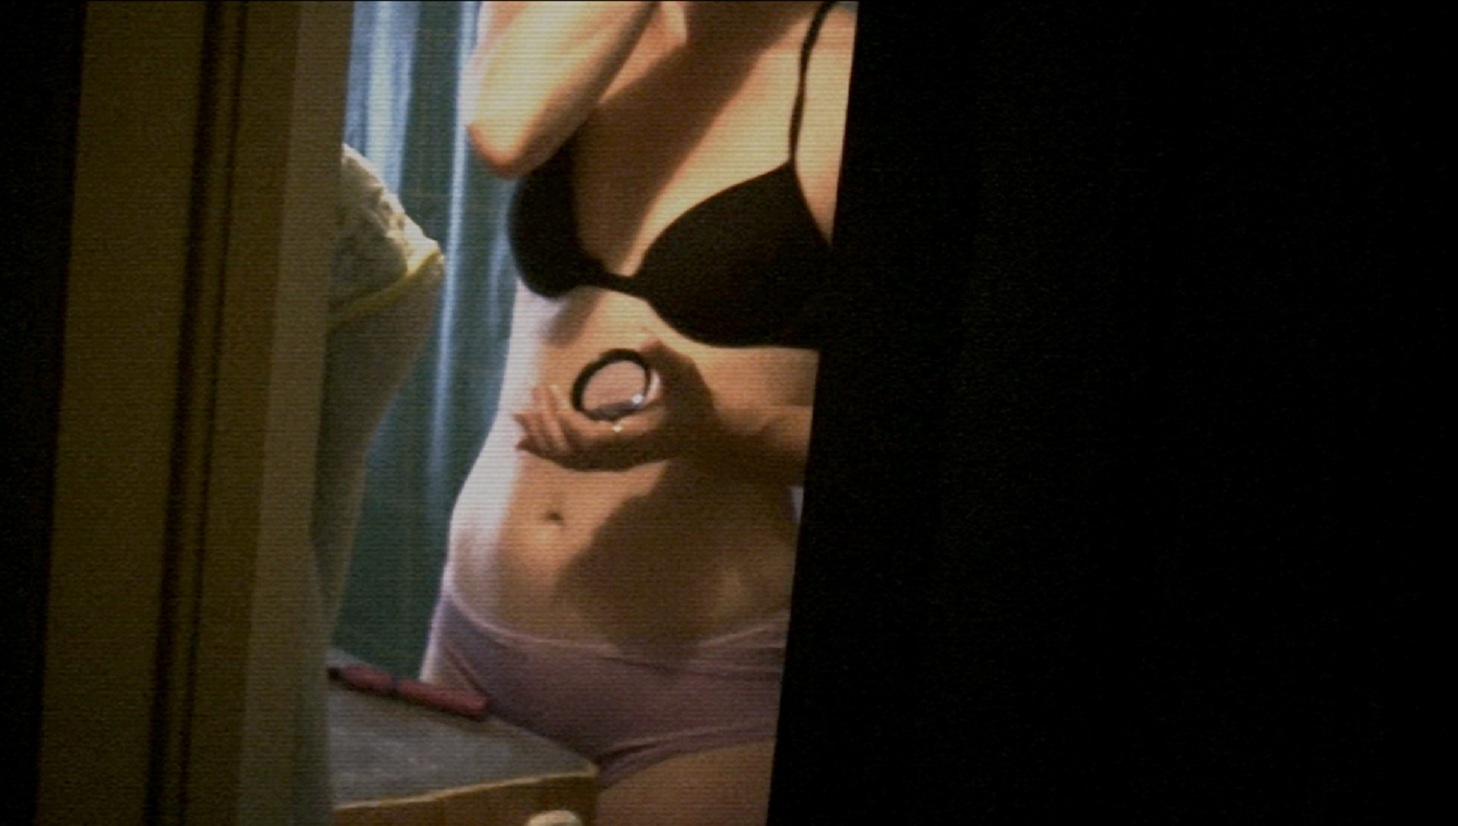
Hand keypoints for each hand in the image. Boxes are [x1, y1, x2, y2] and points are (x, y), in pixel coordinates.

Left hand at [513, 338, 715, 470]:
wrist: (706, 432)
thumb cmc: (694, 402)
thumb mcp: (683, 374)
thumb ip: (663, 357)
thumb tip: (642, 336)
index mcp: (632, 440)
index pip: (587, 439)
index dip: (564, 418)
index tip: (552, 389)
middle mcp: (618, 457)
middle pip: (569, 452)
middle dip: (544, 426)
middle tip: (527, 398)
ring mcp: (613, 462)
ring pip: (568, 459)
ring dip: (541, 438)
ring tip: (519, 416)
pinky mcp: (610, 460)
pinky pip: (572, 461)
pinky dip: (547, 451)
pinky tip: (526, 442)